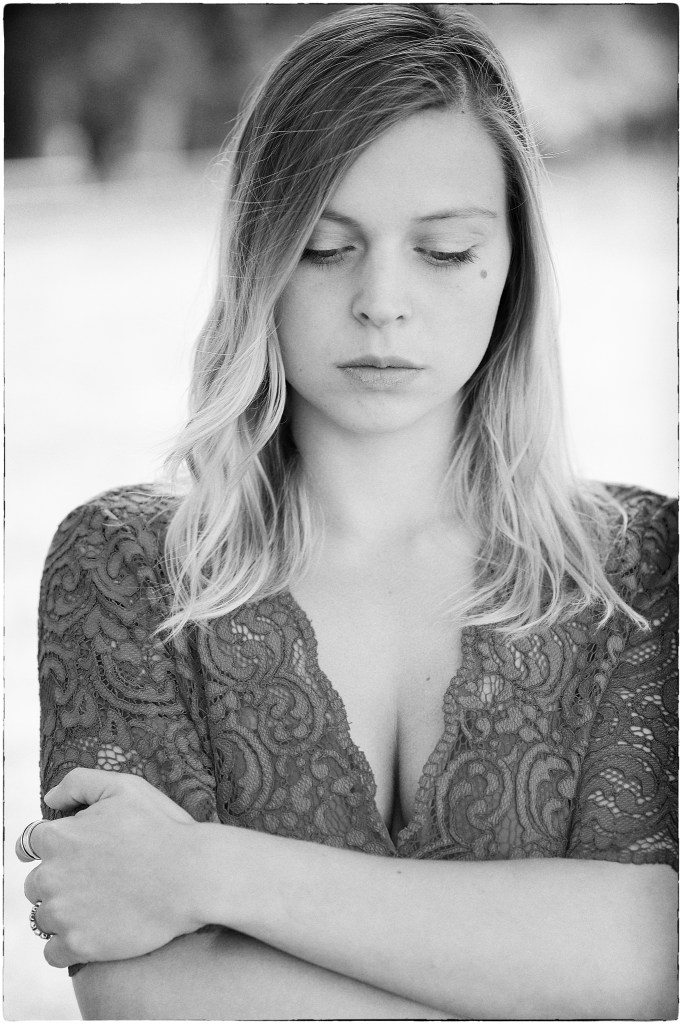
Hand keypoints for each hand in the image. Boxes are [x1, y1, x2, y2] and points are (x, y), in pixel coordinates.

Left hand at [23, 768, 202, 968]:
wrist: (192, 877)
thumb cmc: (162, 829)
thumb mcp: (124, 787)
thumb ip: (79, 783)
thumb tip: (49, 799)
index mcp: (58, 837)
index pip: (31, 844)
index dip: (56, 847)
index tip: (79, 854)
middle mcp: (51, 876)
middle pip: (35, 884)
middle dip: (59, 881)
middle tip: (96, 881)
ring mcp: (62, 914)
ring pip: (43, 918)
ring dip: (63, 914)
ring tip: (100, 907)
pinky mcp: (78, 946)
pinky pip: (53, 953)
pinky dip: (68, 947)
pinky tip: (94, 933)